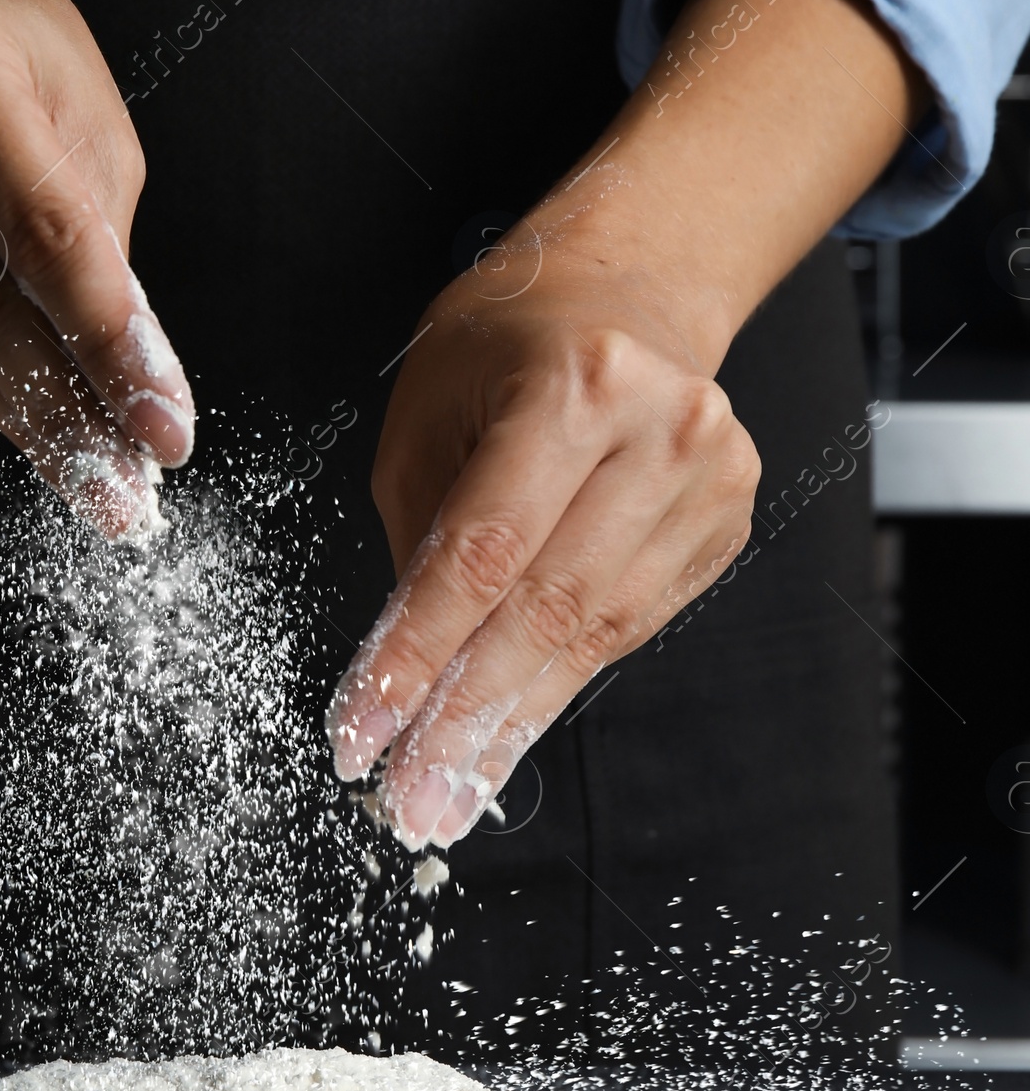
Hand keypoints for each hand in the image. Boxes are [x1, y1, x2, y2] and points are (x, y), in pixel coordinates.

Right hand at [0, 0, 193, 540]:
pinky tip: (22, 406)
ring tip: (91, 472)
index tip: (162, 428)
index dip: (107, 343)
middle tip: (124, 490)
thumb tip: (128, 380)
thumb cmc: (9, 57)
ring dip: (22, 413)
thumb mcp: (85, 117)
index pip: (42, 233)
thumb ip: (102, 241)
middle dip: (64, 407)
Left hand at [328, 254, 759, 847]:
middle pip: (546, 608)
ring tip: (450, 789)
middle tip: (411, 800)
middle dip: (465, 718)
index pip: (483, 552)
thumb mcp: (429, 412)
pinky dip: (560, 684)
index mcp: (572, 385)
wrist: (629, 290)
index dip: (418, 654)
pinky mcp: (725, 523)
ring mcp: (709, 478)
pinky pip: (629, 625)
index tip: (364, 732)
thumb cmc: (510, 343)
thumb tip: (409, 670)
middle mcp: (658, 429)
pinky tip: (508, 730)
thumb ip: (422, 534)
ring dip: (512, 723)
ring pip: (594, 634)